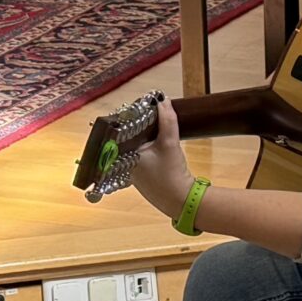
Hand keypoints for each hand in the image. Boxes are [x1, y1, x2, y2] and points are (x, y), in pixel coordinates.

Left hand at [127, 100, 196, 216]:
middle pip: (127, 138)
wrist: (181, 200)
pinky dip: (147, 147)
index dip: (130, 117)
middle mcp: (122, 164)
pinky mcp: (141, 177)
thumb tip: (163, 100)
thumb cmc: (171, 172)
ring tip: (154, 121)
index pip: (120, 131)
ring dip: (143, 136)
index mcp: (122, 155)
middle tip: (150, 111)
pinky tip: (156, 140)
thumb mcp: (169, 143)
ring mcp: (131, 172)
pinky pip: (140, 155)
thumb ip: (167, 120)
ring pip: (134, 147)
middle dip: (138, 126)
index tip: (141, 106)